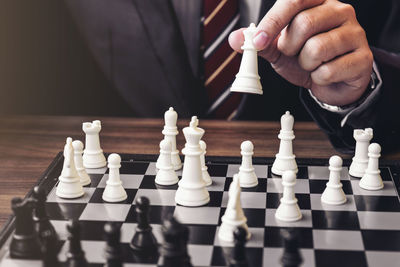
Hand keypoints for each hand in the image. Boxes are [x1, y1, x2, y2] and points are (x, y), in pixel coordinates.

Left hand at [229, 0, 372, 105]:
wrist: (331, 82)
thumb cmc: (306, 59)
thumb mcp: (279, 49)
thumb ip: (259, 42)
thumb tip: (235, 39)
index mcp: (318, 2)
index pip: (294, 0)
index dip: (273, 21)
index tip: (257, 41)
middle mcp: (340, 11)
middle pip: (305, 24)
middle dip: (290, 47)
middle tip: (293, 53)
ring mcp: (355, 33)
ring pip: (317, 48)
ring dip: (305, 64)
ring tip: (311, 64)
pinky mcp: (363, 57)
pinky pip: (329, 70)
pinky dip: (318, 78)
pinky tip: (324, 74)